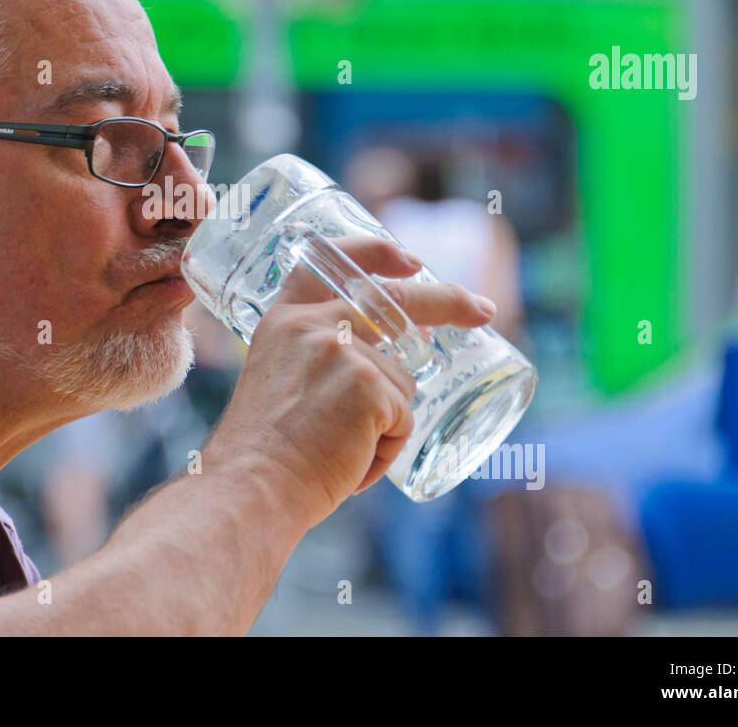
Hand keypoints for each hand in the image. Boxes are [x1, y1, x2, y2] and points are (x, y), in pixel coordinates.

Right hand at [206, 235, 495, 529]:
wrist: (253, 486)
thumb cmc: (266, 456)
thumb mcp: (281, 383)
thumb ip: (320, 360)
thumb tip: (394, 362)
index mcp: (284, 321)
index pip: (328, 262)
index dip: (373, 252)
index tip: (411, 260)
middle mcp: (313, 324)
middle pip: (396, 301)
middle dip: (449, 301)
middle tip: (484, 309)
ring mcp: (344, 350)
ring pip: (400, 384)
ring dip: (384, 425)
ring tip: (338, 451)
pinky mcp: (370, 383)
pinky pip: (403, 418)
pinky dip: (385, 448)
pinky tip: (347, 460)